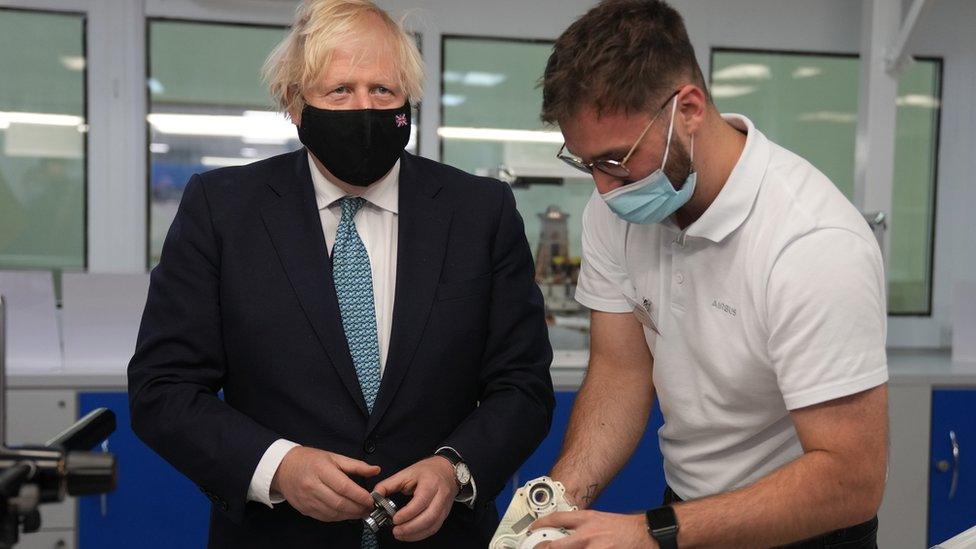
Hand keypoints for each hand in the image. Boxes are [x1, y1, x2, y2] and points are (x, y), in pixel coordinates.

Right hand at [271, 446, 379, 521]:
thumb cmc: (310, 460)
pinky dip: (338, 517)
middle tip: (369, 509)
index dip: (359, 496)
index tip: (371, 499)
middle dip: (357, 508)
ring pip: (332, 512)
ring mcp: (307, 499)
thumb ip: (355, 465)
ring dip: (349, 515)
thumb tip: (376, 470)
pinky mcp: (304, 509)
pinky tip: (346, 514)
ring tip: (361, 512)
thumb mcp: (333, 457)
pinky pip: (324, 517)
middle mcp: (313, 486)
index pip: (344, 487)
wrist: (283, 468)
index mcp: (321, 470)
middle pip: (339, 502)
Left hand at [375, 456, 458, 540]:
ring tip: (400, 534)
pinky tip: (410, 535)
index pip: (421, 501)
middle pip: (429, 516)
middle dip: (411, 527)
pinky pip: (434, 528)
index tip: (395, 519)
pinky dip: (421, 535)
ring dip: (415, 534)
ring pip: (433, 525)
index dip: (408, 513)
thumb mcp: (406, 472)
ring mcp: (444, 507)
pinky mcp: (444, 514)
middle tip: (396, 531)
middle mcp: (440, 496)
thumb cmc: (427, 471)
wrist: (447, 471)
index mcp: (430, 483)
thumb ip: (389, 484)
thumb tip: (375, 496)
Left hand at [531, 510, 655, 548]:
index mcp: (587, 520)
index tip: (533, 528)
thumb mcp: (600, 520)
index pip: (557, 518)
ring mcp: (595, 548)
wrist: (645, 533)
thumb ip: (582, 527)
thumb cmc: (623, 528)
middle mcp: (588, 534)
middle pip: (556, 545)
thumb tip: (564, 534)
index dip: (541, 523)